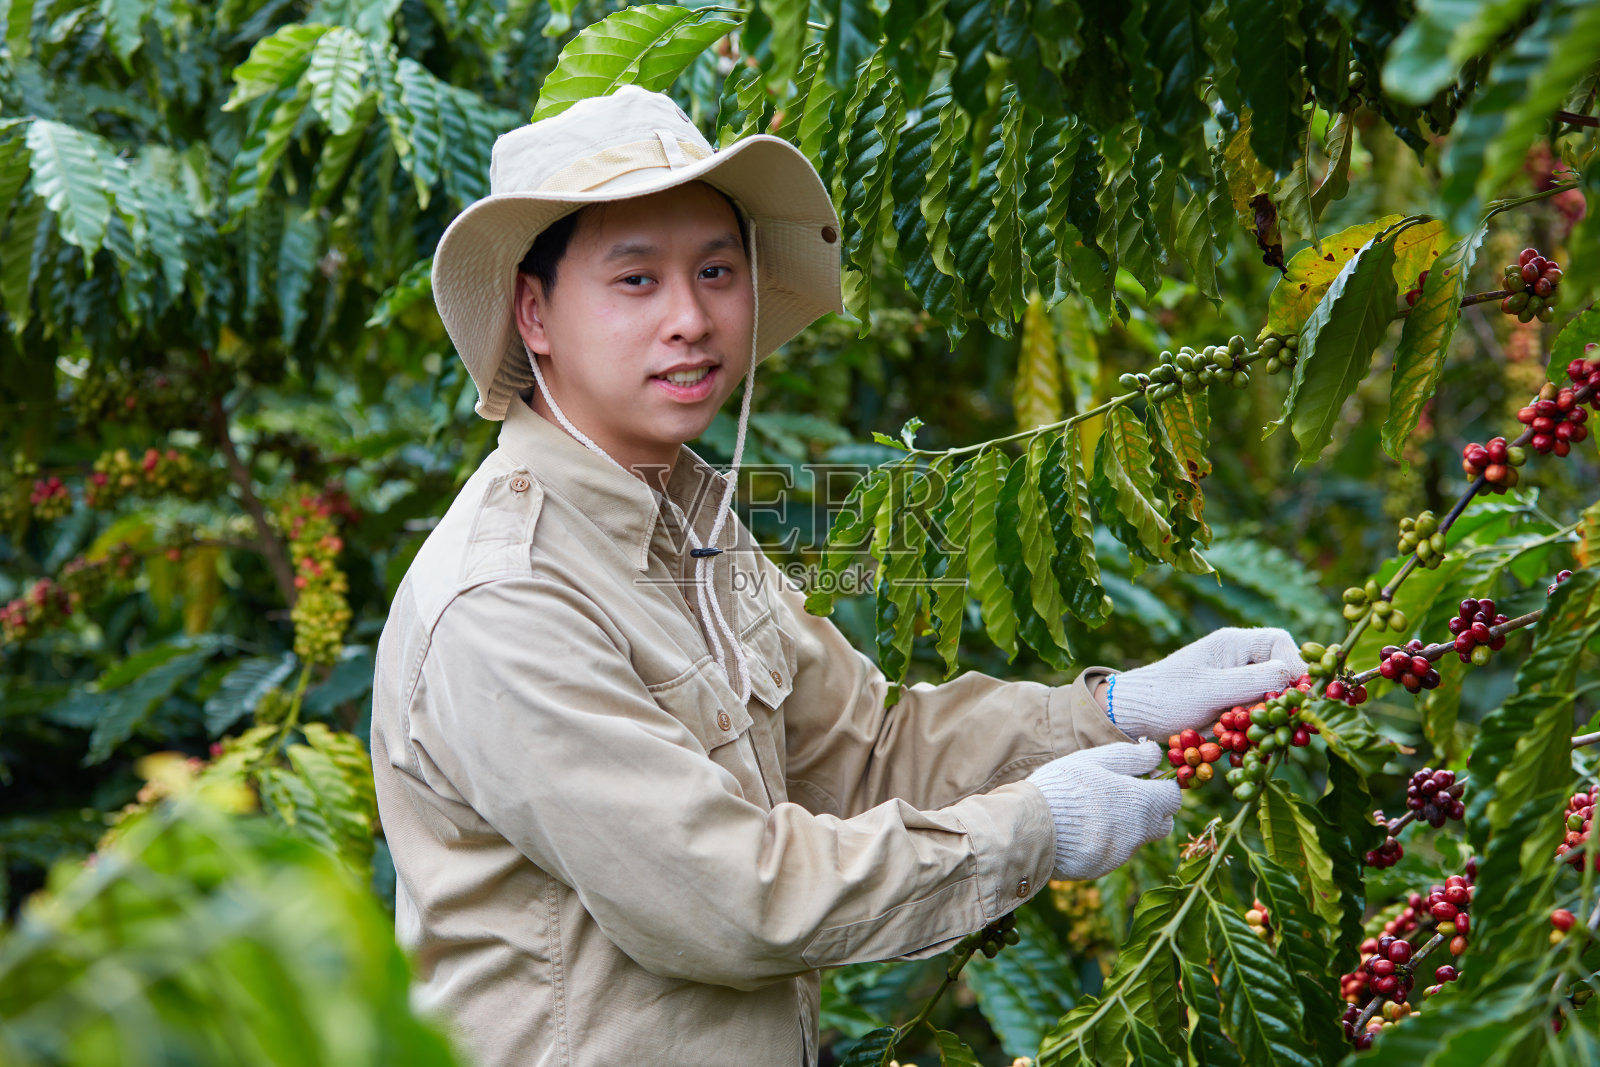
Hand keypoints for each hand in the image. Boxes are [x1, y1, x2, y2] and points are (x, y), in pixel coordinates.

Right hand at [1025, 741, 1180, 880]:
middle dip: (1152, 809)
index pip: (1174, 797)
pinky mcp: (1103, 868)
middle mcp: (1138, 832)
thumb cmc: (1062, 786)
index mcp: (1141, 802)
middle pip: (1163, 823)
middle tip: (1124, 795)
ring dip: (1129, 825)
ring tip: (1096, 810)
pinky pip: (1115, 852)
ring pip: (1139, 838)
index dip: (1161, 785)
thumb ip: (1130, 757)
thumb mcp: (1095, 761)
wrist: (1030, 827)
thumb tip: (1156, 755)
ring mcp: (1121, 854)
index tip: (1143, 778)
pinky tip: (1082, 829)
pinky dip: (1107, 840)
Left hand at [1109, 627, 1308, 740]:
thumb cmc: (1166, 695)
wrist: (1135, 716)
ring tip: (1255, 738)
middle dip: (1283, 701)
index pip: (1281, 643)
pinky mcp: (1231, 707)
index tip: (1294, 695)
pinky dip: (1254, 733)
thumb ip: (1253, 681)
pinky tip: (1242, 745)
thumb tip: (1293, 677)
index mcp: (1234, 643)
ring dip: (1268, 721)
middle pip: (1282, 675)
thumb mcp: (1211, 689)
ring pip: (1271, 701)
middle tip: (1283, 725)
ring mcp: (1236, 684)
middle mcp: (1240, 661)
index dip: (1295, 667)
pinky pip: (1255, 718)